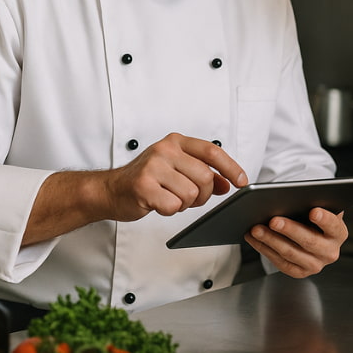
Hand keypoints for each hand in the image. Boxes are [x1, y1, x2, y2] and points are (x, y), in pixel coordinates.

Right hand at [103, 132, 247, 220]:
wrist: (110, 190)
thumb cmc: (146, 179)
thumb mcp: (176, 169)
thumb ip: (202, 173)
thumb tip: (227, 183)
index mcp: (176, 141)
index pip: (212, 151)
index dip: (231, 167)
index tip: (242, 182)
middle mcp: (165, 150)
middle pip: (205, 177)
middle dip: (203, 195)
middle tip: (189, 198)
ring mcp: (153, 167)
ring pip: (191, 194)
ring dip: (184, 204)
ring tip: (169, 198)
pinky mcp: (143, 186)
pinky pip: (174, 206)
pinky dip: (170, 210)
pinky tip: (158, 203)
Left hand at [244, 208, 347, 277]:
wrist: (312, 235)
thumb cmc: (313, 217)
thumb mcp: (319, 208)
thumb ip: (314, 203)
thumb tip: (296, 198)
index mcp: (338, 233)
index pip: (333, 226)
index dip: (324, 219)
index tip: (313, 211)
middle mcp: (330, 252)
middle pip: (309, 242)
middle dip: (289, 230)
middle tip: (273, 220)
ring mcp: (315, 265)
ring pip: (290, 253)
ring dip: (271, 240)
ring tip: (256, 229)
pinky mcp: (300, 272)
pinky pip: (280, 263)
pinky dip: (265, 249)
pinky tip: (254, 238)